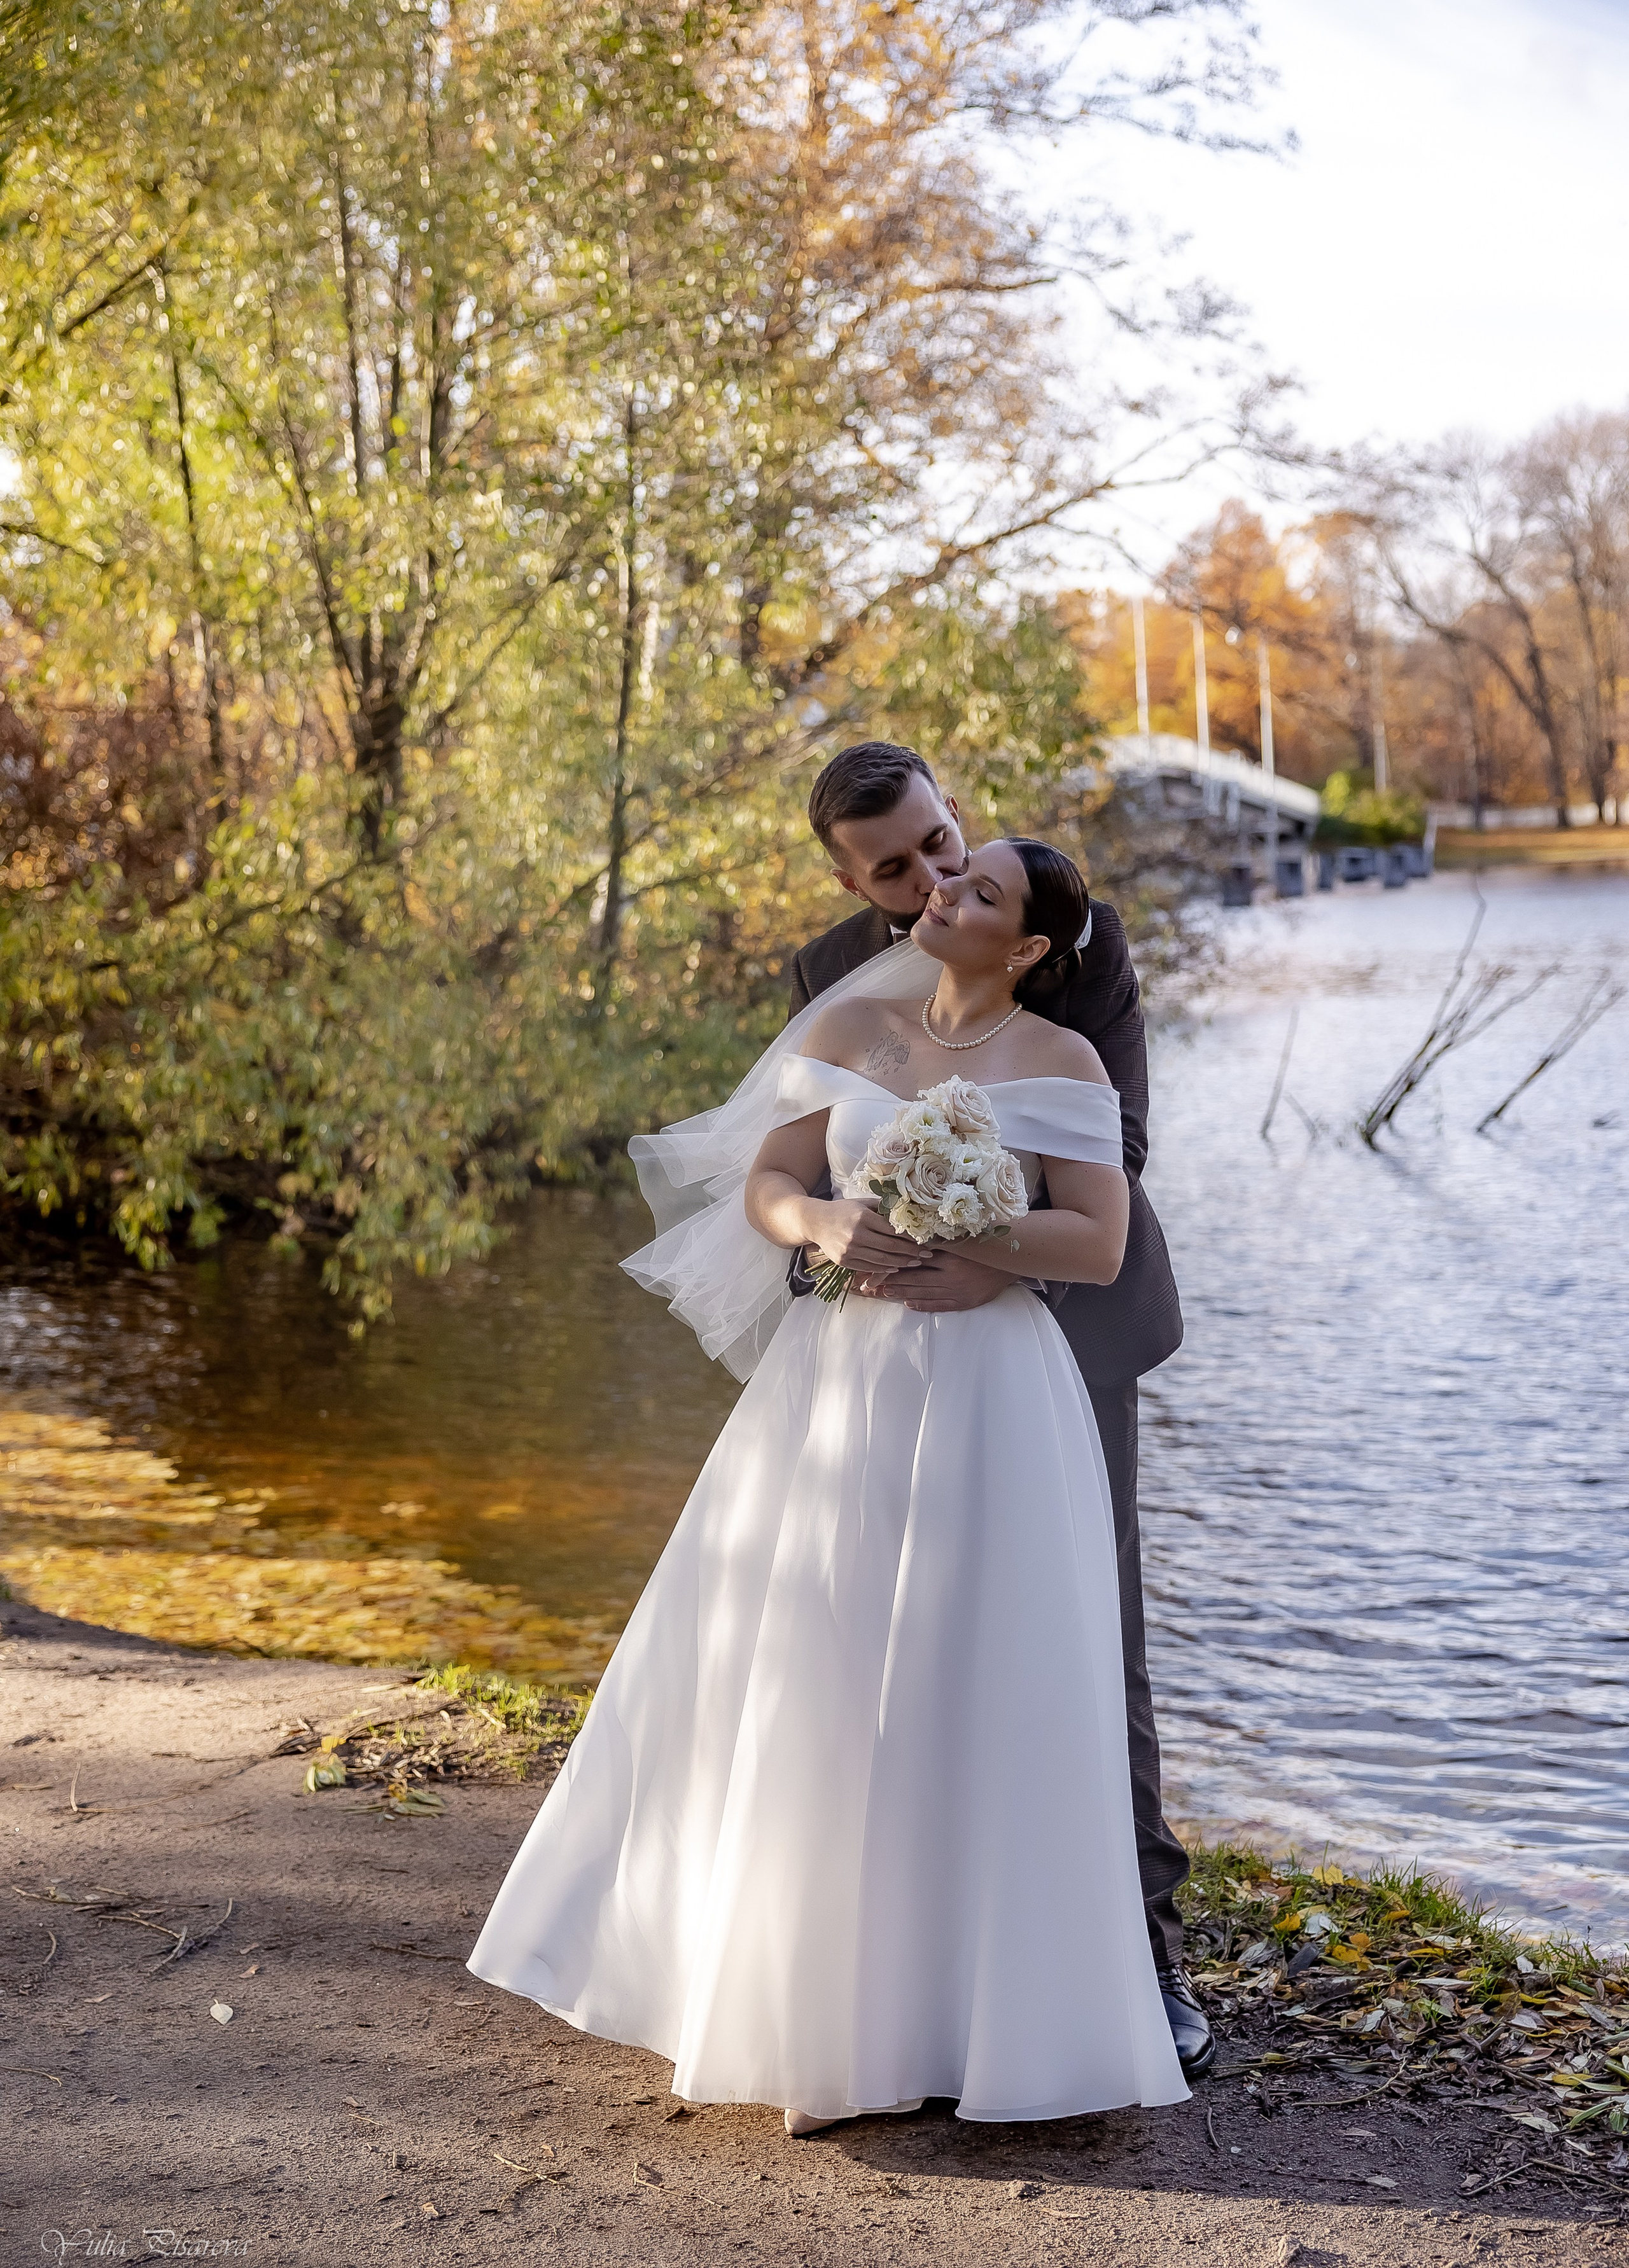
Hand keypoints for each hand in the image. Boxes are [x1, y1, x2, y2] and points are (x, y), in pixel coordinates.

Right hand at [806, 1198, 924, 1278]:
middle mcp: (856, 1235)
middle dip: (912, 1252)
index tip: (925, 1240)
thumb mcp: (862, 1203)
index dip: (911, 1237)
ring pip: (882, 1260)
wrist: (816, 1222)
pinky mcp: (845, 1261)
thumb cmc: (843, 1210)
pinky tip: (896, 1266)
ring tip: (915, 1262)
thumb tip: (908, 1212)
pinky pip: (870, 1267)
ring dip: (902, 1262)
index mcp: (863, 1217)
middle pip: (891, 1247)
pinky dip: (885, 1268)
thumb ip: (883, 1208)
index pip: (893, 1230)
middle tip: (926, 1254)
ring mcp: (849, 1250)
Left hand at [882, 1246, 1009, 1312]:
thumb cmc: (984, 1246)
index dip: (895, 1262)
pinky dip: (922, 1305)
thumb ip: (940, 1238)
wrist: (1011, 1263)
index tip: (878, 1263)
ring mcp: (958, 1291)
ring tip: (885, 1292)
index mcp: (951, 1255)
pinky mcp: (965, 1302)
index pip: (916, 1260)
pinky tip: (908, 1304)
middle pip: (916, 1278)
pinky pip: (939, 1305)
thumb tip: (912, 1236)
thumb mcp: (963, 1238)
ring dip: (902, 1293)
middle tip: (872, 1283)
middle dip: (892, 1281)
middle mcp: (952, 1274)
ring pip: (923, 1293)